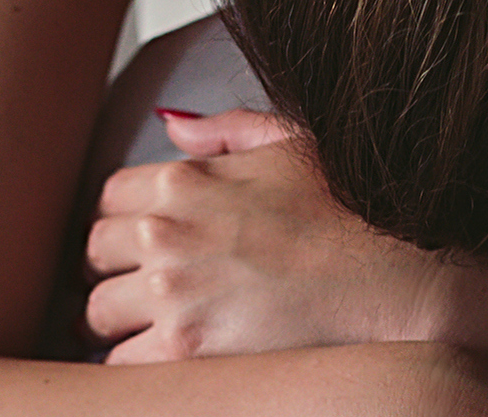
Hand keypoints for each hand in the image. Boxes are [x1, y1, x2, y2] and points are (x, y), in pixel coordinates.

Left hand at [83, 109, 457, 363]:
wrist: (394, 276)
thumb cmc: (356, 213)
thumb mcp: (295, 145)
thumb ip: (226, 130)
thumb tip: (169, 124)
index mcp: (186, 179)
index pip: (108, 199)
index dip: (124, 223)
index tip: (140, 244)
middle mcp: (167, 232)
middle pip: (93, 255)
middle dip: (113, 273)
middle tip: (139, 291)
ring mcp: (172, 291)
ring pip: (96, 314)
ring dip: (118, 324)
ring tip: (148, 330)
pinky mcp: (185, 347)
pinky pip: (121, 364)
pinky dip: (137, 364)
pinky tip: (168, 359)